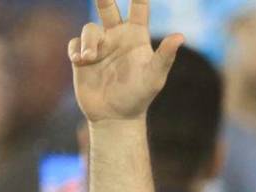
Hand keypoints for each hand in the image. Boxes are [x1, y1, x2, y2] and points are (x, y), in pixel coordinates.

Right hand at [68, 0, 182, 123]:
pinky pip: (74, 43)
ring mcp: (99, 46)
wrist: (115, 116)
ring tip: (89, 59)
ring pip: (89, 29)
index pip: (139, 8)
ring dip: (88, 42)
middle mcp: (117, 37)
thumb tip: (180, 36)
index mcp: (136, 37)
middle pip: (108, 7)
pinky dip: (76, 50)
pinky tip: (81, 62)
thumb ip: (165, 56)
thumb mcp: (154, 76)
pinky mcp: (82, 56)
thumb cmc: (139, 97)